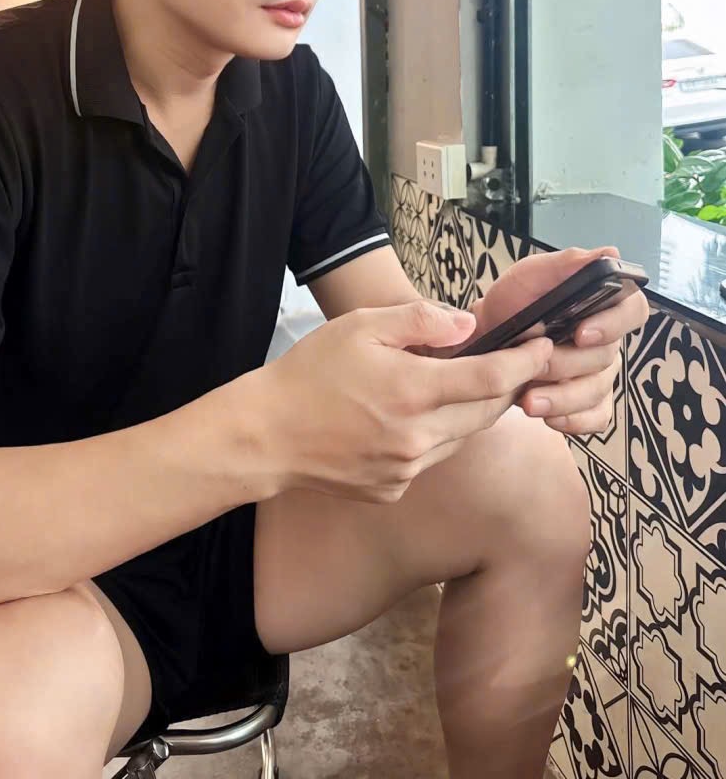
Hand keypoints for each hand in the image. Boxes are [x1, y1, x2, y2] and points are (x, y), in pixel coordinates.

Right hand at [260, 299, 553, 503]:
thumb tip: (469, 325)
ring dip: (474, 412)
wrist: (267, 434)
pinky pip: (433, 460)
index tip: (543, 348)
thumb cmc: (311, 372)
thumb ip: (420, 321)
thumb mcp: (362, 326)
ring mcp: (407, 470)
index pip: (492, 378)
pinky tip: (416, 418)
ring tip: (464, 385)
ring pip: (463, 438)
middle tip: (516, 362)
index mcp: (413, 391)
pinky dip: (438, 436)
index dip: (525, 362)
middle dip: (508, 386)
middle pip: (488, 413)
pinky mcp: (394, 489)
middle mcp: (418, 437)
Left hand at [468, 245, 649, 435]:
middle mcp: (607, 341)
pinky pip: (596, 418)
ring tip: (528, 400)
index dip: (613, 324)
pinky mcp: (588, 404)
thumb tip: (608, 254)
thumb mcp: (530, 275)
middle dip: (567, 364)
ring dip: (563, 398)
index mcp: (602, 305)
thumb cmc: (512, 303)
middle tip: (533, 364)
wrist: (485, 339)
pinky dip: (573, 420)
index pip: (633, 311)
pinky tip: (547, 417)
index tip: (581, 332)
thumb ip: (566, 264)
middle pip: (607, 358)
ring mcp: (599, 374)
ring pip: (597, 391)